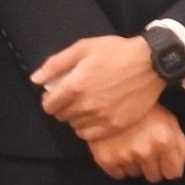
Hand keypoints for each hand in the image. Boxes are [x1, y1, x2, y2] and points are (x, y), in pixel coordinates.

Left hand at [30, 34, 163, 140]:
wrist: (150, 64)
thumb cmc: (115, 52)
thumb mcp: (83, 48)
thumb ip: (55, 64)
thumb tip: (35, 79)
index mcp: (75, 86)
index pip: (50, 105)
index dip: (49, 101)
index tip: (55, 95)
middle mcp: (86, 105)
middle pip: (62, 116)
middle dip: (62, 107)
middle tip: (71, 98)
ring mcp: (102, 118)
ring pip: (75, 126)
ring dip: (75, 118)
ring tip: (84, 106)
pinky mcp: (116, 126)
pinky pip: (90, 136)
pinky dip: (87, 128)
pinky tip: (93, 117)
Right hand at [86, 104, 184, 181]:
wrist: (107, 97)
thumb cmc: (142, 109)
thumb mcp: (168, 119)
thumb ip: (181, 145)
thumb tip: (179, 167)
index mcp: (164, 140)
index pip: (173, 173)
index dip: (168, 165)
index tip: (161, 157)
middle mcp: (145, 151)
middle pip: (154, 177)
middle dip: (151, 165)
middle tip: (143, 146)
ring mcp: (125, 156)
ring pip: (135, 174)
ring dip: (134, 163)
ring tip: (128, 143)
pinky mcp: (106, 159)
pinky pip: (118, 174)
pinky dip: (118, 165)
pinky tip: (117, 148)